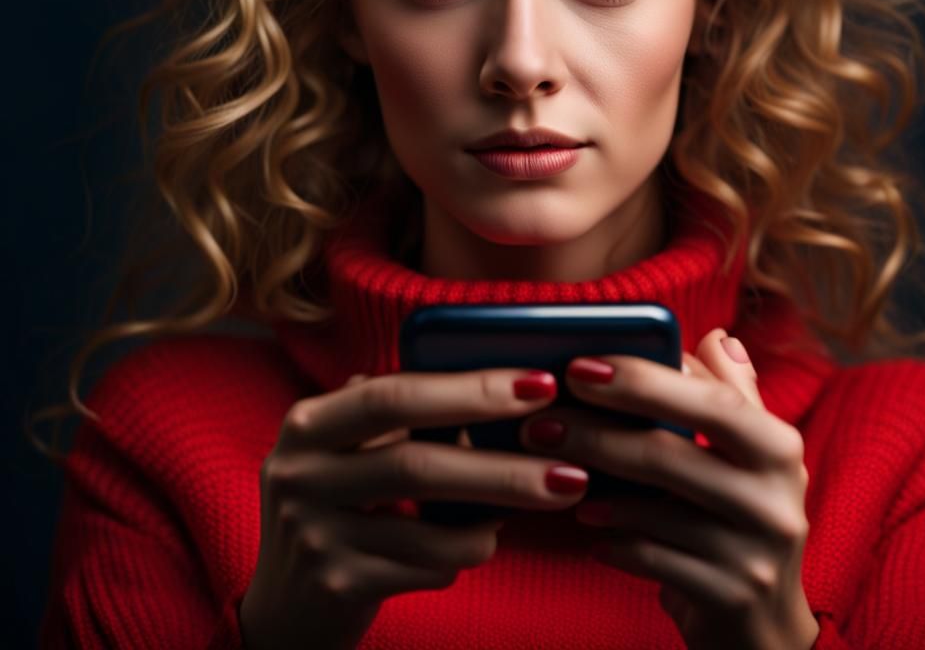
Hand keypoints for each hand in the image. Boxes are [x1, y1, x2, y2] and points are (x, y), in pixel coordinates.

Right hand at [240, 368, 589, 649]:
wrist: (284, 607)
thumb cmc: (341, 504)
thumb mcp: (349, 448)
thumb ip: (401, 413)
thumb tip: (500, 387)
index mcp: (308, 424)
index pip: (396, 395)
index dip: (470, 389)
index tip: (538, 385)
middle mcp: (298, 475)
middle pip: (417, 464)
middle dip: (503, 467)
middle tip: (570, 469)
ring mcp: (312, 536)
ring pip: (429, 529)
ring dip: (494, 519)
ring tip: (532, 505)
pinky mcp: (335, 586)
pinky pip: (426, 569)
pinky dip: (464, 554)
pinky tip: (476, 542)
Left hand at [518, 327, 819, 649]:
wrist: (764, 623)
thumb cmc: (740, 515)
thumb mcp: (751, 452)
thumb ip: (732, 392)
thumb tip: (716, 335)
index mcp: (777, 447)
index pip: (710, 400)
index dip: (643, 380)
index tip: (579, 366)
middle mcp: (776, 499)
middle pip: (668, 455)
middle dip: (594, 433)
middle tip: (539, 420)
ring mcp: (755, 555)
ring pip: (653, 512)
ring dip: (592, 486)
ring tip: (547, 466)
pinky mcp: (728, 598)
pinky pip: (650, 560)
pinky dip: (611, 538)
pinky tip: (584, 519)